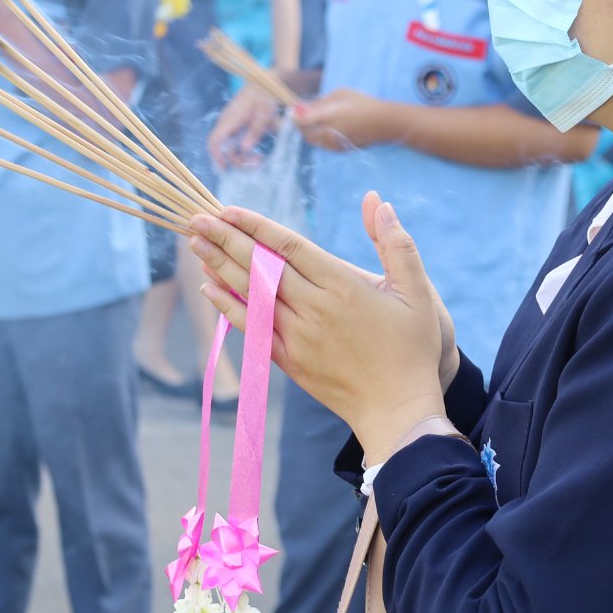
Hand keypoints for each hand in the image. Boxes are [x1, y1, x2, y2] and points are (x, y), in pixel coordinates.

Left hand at [189, 198, 447, 463]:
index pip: (289, 246)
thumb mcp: (418, 292)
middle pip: (261, 266)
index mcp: (342, 287)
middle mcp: (314, 309)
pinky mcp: (290, 361)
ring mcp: (297, 337)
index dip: (256, 226)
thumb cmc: (413, 350)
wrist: (398, 411)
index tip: (229, 209)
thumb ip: (397, 244)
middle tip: (197, 217)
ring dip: (220, 267)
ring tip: (195, 243)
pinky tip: (209, 289)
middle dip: (226, 239)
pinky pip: (251, 328)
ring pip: (251, 295)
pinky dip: (228, 307)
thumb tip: (381, 201)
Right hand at [208, 87, 284, 168]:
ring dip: (243, 158)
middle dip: (237, 161)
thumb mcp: (265, 113)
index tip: (225, 169)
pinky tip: (258, 154)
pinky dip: (245, 153)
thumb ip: (255, 131)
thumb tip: (244, 149)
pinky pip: (236, 145)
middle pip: (223, 149)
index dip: (217, 156)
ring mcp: (232, 126)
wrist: (266, 84)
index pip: (215, 140)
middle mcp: (227, 124)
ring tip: (260, 159)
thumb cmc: (266, 96)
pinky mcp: (238, 128)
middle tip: (257, 162)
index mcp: (230, 119)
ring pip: (230, 149)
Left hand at [294, 89, 395, 152]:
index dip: (294, 117)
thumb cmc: (363, 103)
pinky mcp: (340, 150)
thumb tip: (304, 107)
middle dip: (301, 125)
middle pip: (305, 133)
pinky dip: (320, 137)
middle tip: (303, 115)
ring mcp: (334, 144)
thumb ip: (321, 102)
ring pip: (313, 141)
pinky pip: (323, 145)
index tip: (291, 111)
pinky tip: (329, 128)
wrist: (384, 123)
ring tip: (318, 120)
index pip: (302, 121)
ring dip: (310, 132)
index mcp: (329, 117)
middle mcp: (329, 133)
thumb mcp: (341, 94)